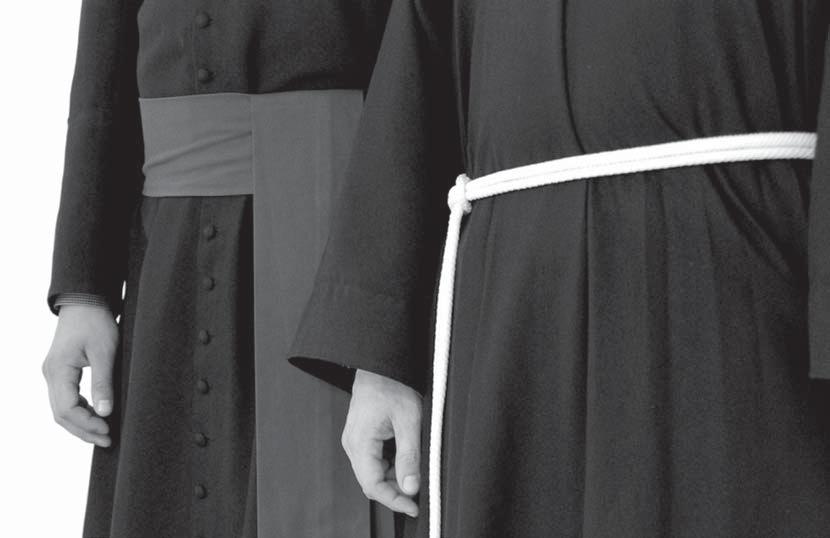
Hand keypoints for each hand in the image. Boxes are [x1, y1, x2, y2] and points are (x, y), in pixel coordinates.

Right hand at [42, 304, 117, 446]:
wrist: (85, 302)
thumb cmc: (95, 322)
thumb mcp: (105, 352)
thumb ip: (103, 382)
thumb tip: (105, 412)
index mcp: (58, 370)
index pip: (66, 409)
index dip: (86, 424)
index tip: (108, 430)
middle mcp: (51, 375)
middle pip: (61, 414)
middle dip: (84, 430)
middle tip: (108, 440)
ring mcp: (54, 374)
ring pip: (62, 409)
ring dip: (81, 424)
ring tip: (104, 434)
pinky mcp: (61, 373)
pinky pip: (66, 400)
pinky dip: (80, 412)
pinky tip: (97, 417)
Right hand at [342, 369, 422, 516]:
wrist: (382, 364)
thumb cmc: (392, 384)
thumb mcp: (408, 422)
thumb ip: (409, 457)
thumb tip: (410, 486)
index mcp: (360, 442)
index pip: (373, 486)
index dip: (394, 500)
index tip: (413, 506)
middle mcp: (353, 444)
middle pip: (371, 482)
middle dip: (395, 490)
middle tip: (419, 490)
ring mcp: (355, 440)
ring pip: (373, 472)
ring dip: (394, 477)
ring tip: (415, 469)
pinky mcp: (361, 436)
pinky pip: (374, 460)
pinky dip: (390, 465)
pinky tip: (405, 457)